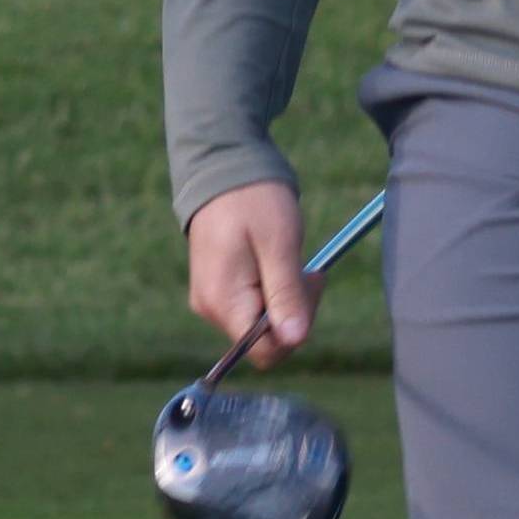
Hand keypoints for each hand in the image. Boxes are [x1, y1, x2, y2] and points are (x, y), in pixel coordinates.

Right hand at [183, 179, 325, 368]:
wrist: (223, 166)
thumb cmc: (254, 200)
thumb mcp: (280, 244)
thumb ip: (286, 294)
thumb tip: (295, 340)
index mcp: (223, 302)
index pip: (265, 351)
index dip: (295, 330)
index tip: (308, 285)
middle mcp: (210, 308)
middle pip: (264, 340)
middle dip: (294, 312)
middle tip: (308, 269)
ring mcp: (211, 300)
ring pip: (260, 324)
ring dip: (285, 299)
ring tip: (289, 259)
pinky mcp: (217, 289)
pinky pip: (252, 307)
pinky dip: (272, 290)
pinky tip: (275, 261)